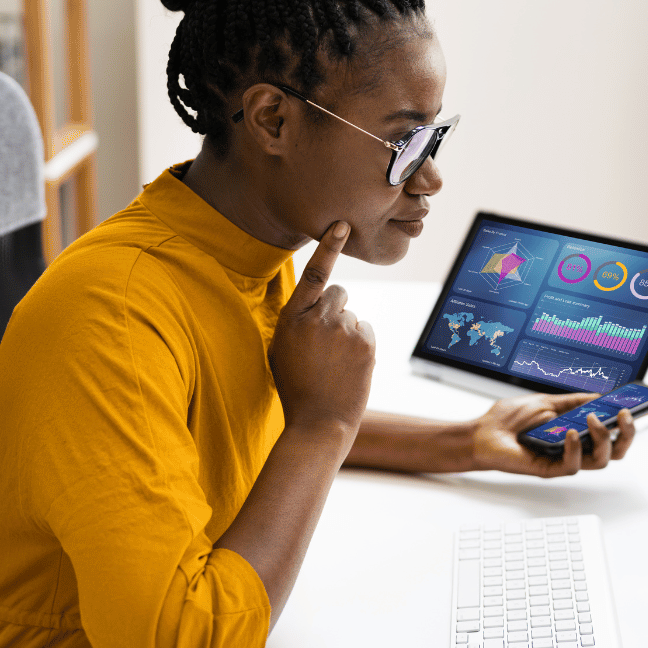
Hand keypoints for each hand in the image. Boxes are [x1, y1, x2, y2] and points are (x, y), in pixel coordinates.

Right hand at [268, 221, 374, 434]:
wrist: (320, 422)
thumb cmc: (296, 387)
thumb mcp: (281, 350)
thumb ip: (297, 321)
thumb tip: (316, 303)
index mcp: (292, 318)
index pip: (315, 274)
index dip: (329, 247)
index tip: (342, 225)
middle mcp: (319, 319)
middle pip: (339, 293)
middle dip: (335, 309)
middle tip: (325, 342)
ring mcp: (345, 330)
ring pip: (352, 315)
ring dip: (346, 331)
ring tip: (334, 362)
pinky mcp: (366, 343)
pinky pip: (365, 330)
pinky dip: (360, 344)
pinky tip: (348, 366)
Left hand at [469, 393, 638, 477]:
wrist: (483, 432)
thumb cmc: (510, 419)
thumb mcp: (548, 401)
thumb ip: (575, 401)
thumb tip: (602, 396)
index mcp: (578, 432)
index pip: (611, 432)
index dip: (629, 423)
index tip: (643, 406)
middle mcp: (576, 449)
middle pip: (615, 451)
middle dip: (626, 435)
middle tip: (624, 416)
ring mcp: (564, 460)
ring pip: (600, 462)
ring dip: (602, 439)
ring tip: (592, 421)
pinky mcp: (549, 470)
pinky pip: (572, 466)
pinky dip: (575, 448)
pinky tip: (569, 432)